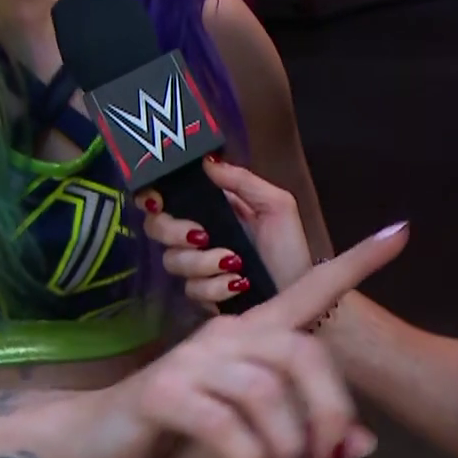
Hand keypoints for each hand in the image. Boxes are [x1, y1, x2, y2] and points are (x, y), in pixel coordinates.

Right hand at [78, 219, 409, 457]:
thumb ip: (308, 436)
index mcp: (254, 333)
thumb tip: (363, 445)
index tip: (399, 231)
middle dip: (329, 410)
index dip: (356, 262)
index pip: (311, 288)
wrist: (99, 440)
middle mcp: (228, 334)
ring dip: (287, 444)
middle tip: (328, 457)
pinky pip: (223, 422)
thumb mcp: (257, 439)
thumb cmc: (183, 432)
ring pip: (266, 391)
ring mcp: (193, 359)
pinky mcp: (165, 390)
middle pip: (302, 352)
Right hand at [141, 158, 318, 309]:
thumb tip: (206, 160)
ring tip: (235, 264)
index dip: (152, 196)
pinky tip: (239, 285)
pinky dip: (215, 288)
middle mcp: (198, 235)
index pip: (169, 197)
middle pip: (157, 228)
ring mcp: (197, 268)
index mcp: (212, 208)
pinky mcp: (202, 297)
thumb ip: (242, 180)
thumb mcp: (276, 205)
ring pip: (173, 261)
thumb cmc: (289, 248)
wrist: (304, 296)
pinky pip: (192, 291)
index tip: (157, 200)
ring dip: (203, 263)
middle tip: (202, 237)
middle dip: (173, 232)